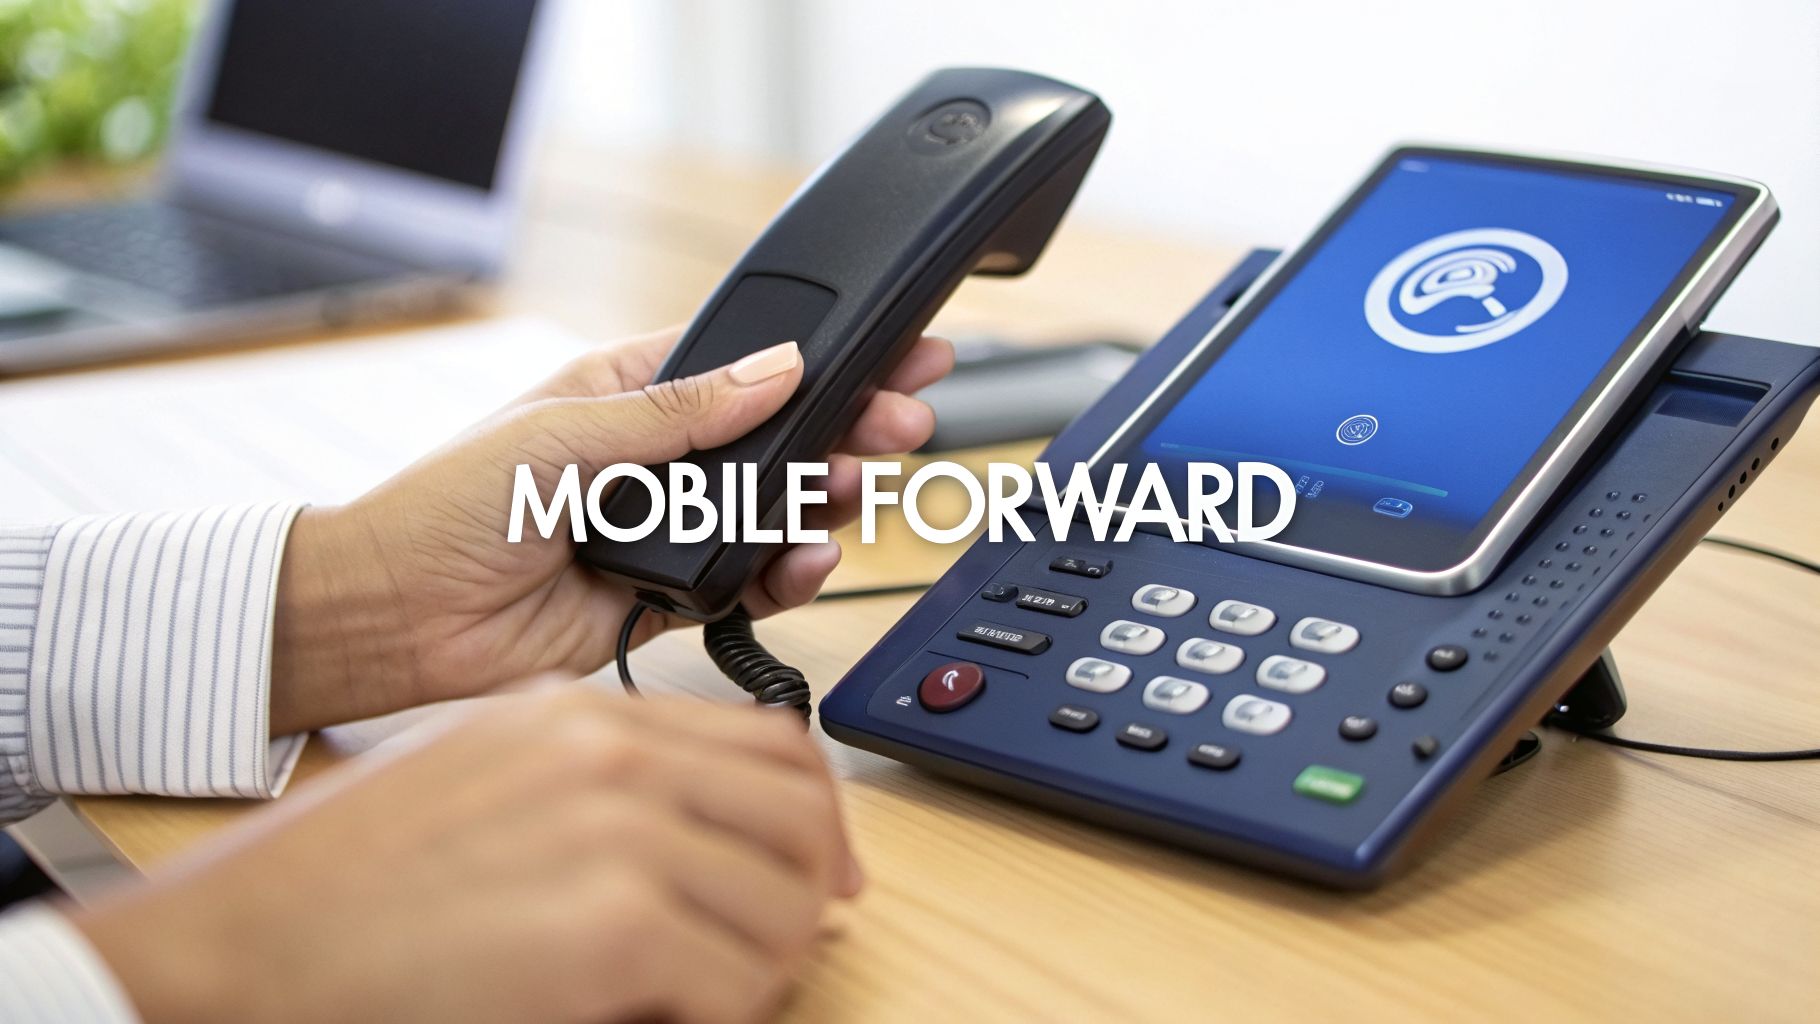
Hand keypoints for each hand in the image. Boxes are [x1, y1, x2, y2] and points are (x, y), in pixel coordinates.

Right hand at [73, 687, 861, 1023]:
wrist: (242, 948)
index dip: (816, 812)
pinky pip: (738, 983)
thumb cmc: (345, 883)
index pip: (768, 741)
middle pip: (799, 813)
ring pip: (784, 905)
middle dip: (810, 887)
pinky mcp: (612, 929)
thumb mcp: (485, 777)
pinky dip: (724, 1014)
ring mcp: (616, 834)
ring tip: (710, 990)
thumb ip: (599, 784)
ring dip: (766, 960)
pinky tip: (668, 1016)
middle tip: (788, 942)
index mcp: (582, 714)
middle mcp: (611, 755)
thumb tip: (706, 831)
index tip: (823, 867)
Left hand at [271, 327, 951, 732]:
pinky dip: (787, 574)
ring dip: (824, 502)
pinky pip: (753, 581)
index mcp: (628, 390)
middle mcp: (657, 456)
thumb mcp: (561, 432)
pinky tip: (801, 562)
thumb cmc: (443, 508)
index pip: (749, 361)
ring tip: (849, 494)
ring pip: (778, 510)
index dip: (823, 356)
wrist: (395, 621)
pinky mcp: (673, 595)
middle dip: (848, 427)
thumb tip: (776, 368)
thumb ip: (676, 407)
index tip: (892, 349)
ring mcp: (669, 526)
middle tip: (901, 424)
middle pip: (782, 435)